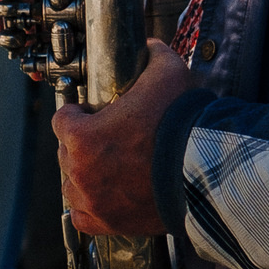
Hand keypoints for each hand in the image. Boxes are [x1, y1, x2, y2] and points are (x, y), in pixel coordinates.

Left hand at [52, 40, 189, 234]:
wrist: (205, 173)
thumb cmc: (181, 125)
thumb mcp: (168, 73)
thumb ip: (154, 55)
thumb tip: (150, 46)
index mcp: (81, 135)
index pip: (63, 119)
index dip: (78, 113)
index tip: (92, 114)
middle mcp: (79, 170)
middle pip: (67, 152)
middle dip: (84, 145)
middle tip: (110, 140)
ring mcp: (91, 200)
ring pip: (72, 184)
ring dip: (85, 175)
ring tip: (110, 168)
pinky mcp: (106, 223)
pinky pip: (82, 216)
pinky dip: (90, 208)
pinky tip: (105, 196)